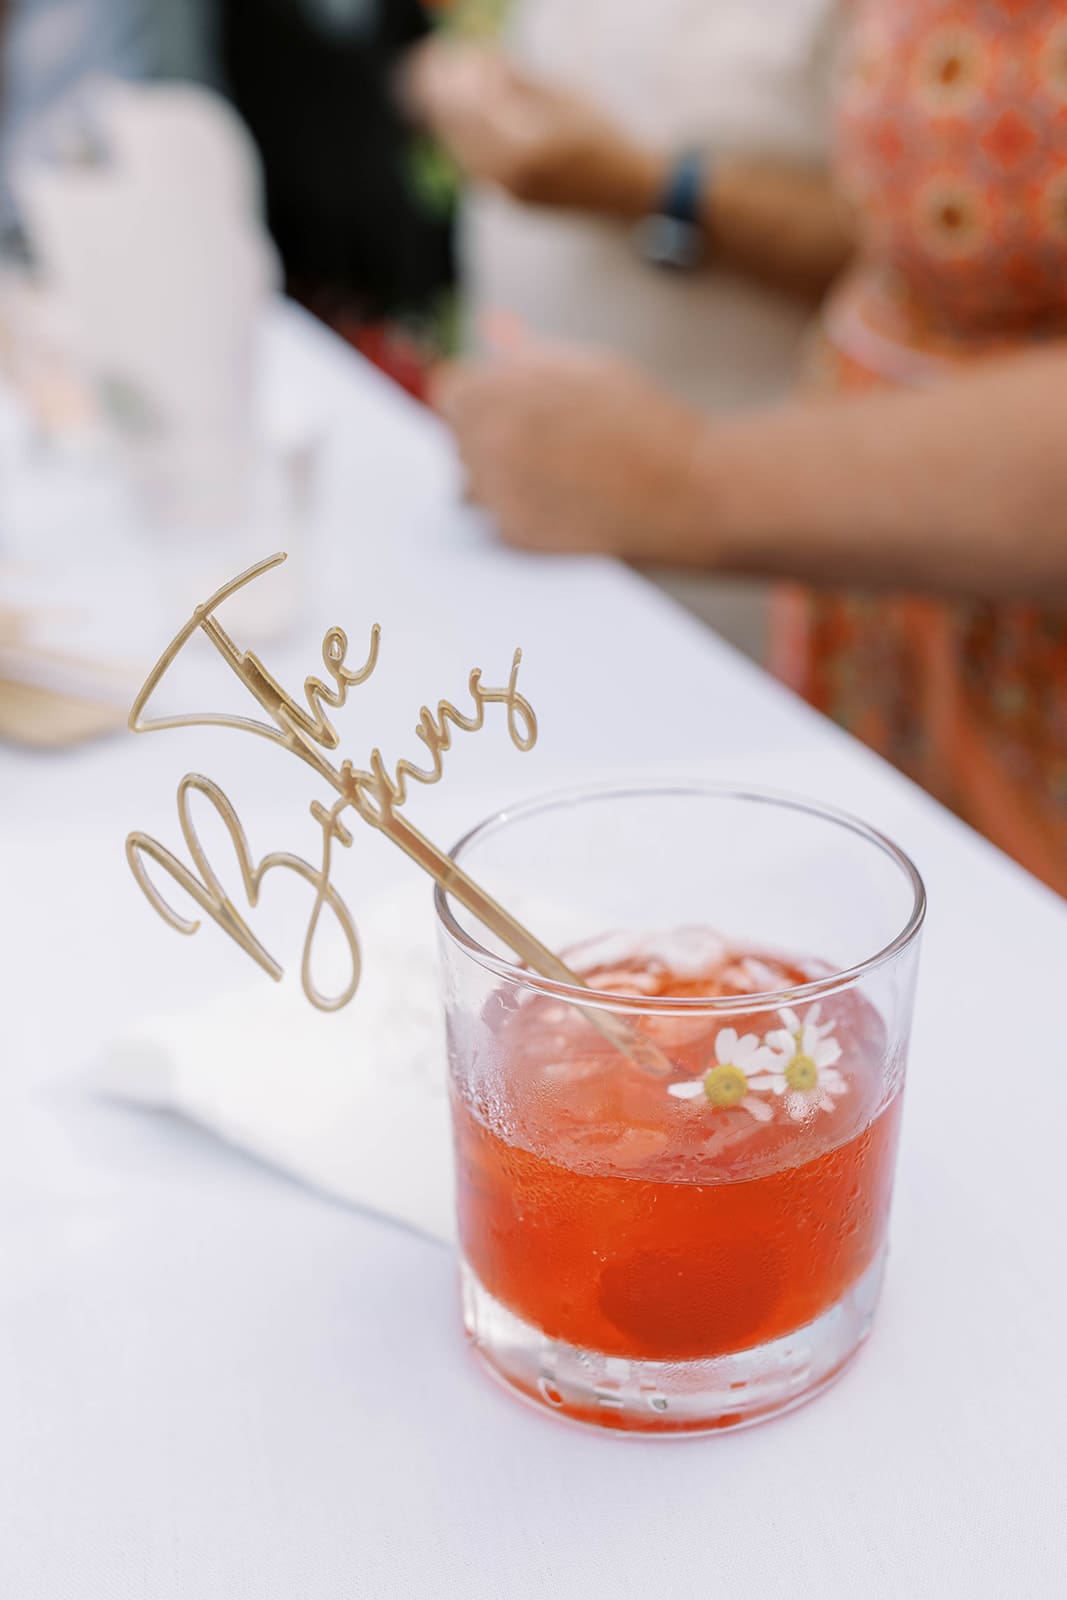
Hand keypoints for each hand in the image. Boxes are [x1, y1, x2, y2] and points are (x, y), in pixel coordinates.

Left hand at [399, 40, 660, 216]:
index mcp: (519, 148)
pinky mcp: (508, 202)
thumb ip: (512, 79)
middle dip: (438, 96)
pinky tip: (464, 119)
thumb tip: (469, 61)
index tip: (431, 53)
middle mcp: (506, 177)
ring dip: (447, 119)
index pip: (465, 106)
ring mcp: (505, 194)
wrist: (625, 190)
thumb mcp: (559, 93)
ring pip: (458, 151)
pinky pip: (473, 167)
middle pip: (453, 131)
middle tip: (426, 66)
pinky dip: (463, 140)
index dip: (444, 77)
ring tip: (440, 89)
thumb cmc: (600, 133)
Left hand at [431, 345, 712, 560]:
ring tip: (559, 471)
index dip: (484, 396)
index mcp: (496, 391)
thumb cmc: (640, 422)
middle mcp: (485, 442)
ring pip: (471, 484)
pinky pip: (496, 520)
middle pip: (459, 438)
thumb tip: (495, 327)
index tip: (512, 406)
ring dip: (499, 476)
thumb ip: (526, 350)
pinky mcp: (513, 535)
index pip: (450, 390)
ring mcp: (496, 493)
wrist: (683, 489)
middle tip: (551, 440)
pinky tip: (566, 499)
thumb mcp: (583, 366)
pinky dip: (521, 511)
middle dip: (490, 434)